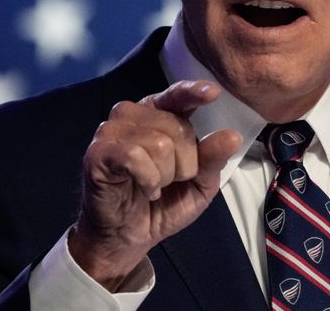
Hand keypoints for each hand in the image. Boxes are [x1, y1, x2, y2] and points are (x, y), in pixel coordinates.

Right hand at [68, 80, 241, 290]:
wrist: (128, 238)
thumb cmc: (163, 204)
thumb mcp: (200, 183)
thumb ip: (213, 158)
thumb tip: (232, 137)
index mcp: (158, 115)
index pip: (177, 95)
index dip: (193, 92)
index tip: (213, 93)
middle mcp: (133, 115)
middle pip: (177, 126)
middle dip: (185, 163)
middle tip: (170, 181)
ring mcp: (111, 132)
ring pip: (158, 142)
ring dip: (165, 175)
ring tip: (154, 187)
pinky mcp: (97, 154)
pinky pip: (135, 156)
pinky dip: (148, 179)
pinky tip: (146, 190)